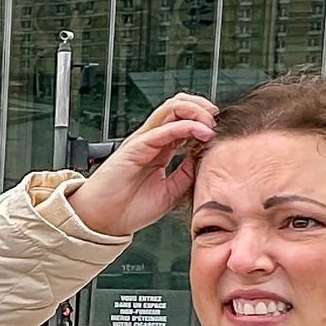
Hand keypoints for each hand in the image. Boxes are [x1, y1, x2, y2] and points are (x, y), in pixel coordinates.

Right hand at [67, 93, 217, 236]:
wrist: (103, 220)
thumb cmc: (129, 208)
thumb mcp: (170, 191)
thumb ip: (186, 173)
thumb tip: (204, 159)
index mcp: (158, 148)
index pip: (183, 119)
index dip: (204, 119)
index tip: (221, 131)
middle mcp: (150, 140)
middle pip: (178, 106)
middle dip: (202, 107)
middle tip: (217, 120)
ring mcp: (142, 141)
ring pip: (171, 108)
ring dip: (196, 110)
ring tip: (211, 123)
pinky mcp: (135, 148)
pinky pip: (163, 129)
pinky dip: (186, 127)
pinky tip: (202, 132)